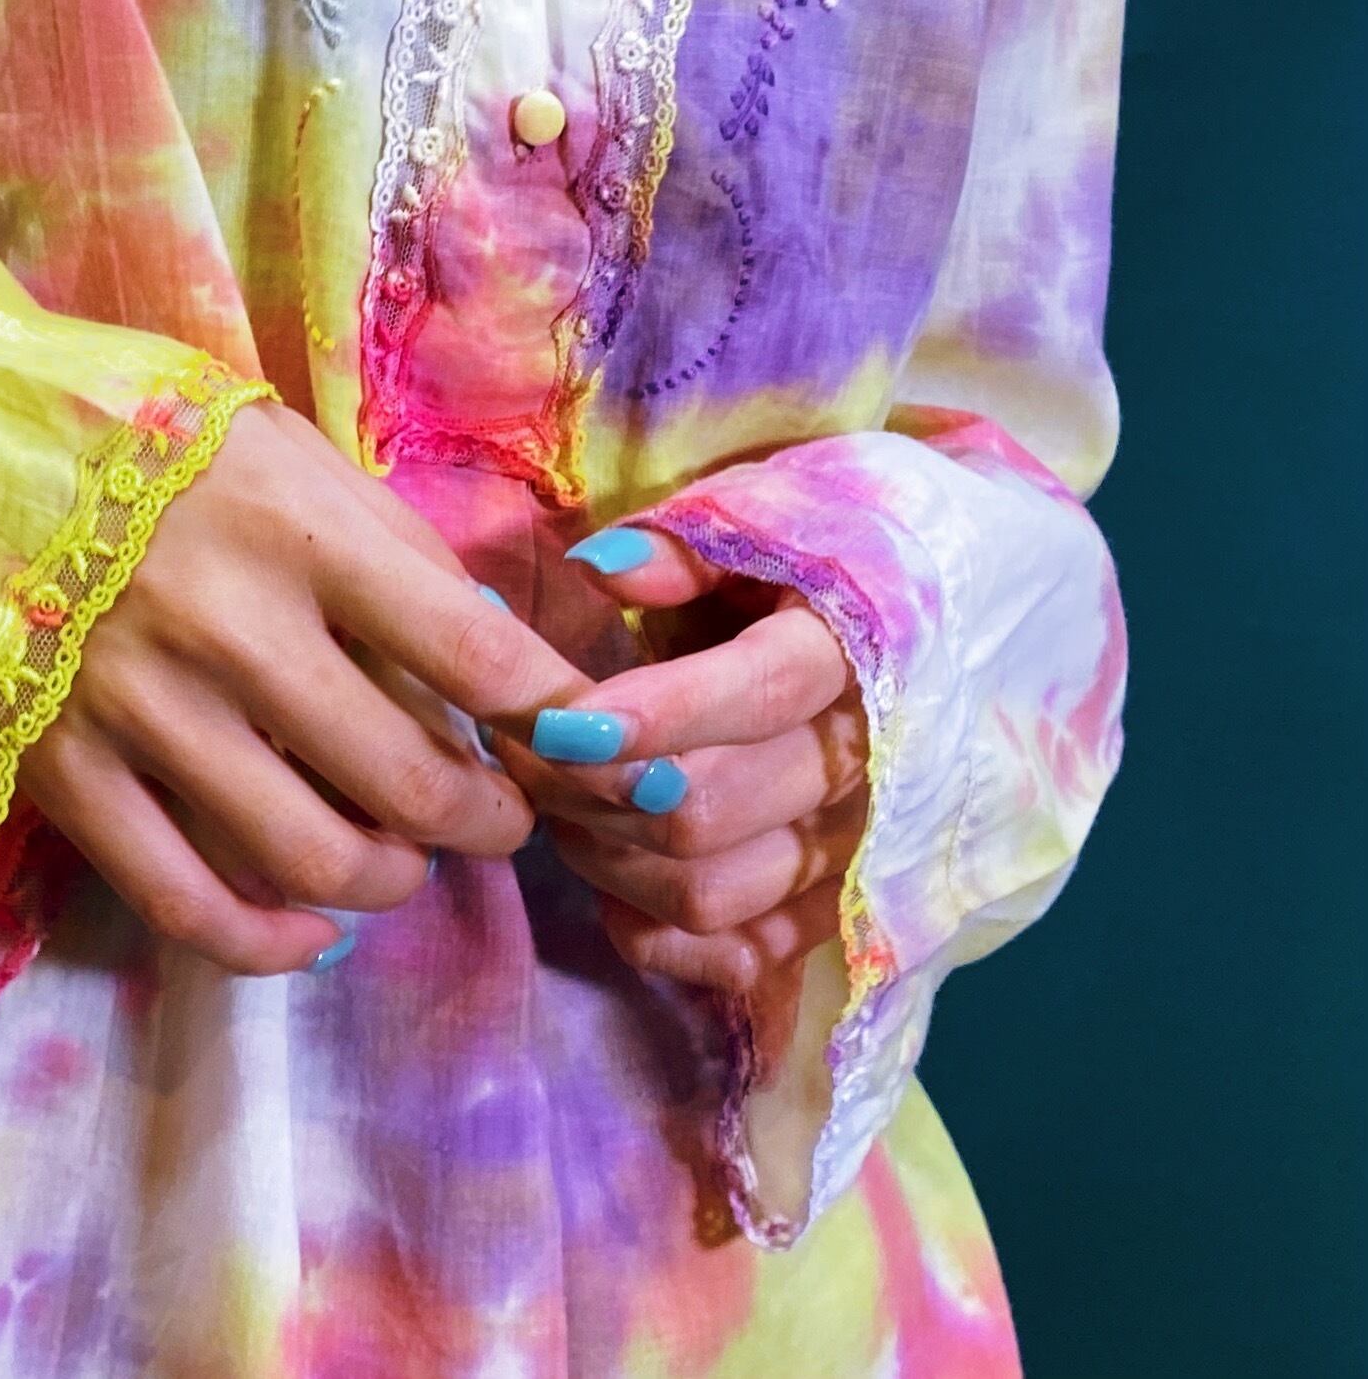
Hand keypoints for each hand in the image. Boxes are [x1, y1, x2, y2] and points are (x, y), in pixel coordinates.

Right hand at [17, 399, 596, 974]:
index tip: (581, 743)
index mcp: (296, 529)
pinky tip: (310, 926)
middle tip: (495, 812)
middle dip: (483, 818)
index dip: (554, 719)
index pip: (473, 655)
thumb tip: (488, 658)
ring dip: (389, 879)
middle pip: (408, 780)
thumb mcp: (282, 446)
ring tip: (402, 856)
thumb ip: (383, 543)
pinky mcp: (66, 776)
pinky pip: (188, 903)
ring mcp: (141, 713)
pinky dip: (270, 941)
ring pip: (312, 858)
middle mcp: (228, 629)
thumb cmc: (144, 443)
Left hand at [485, 526, 868, 1031]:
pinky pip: (742, 955)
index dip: (651, 715)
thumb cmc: (827, 555)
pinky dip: (663, 937)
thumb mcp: (767, 520)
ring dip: (609, 857)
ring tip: (557, 801)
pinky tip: (608, 888)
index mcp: (850, 651)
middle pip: (710, 809)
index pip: (756, 694)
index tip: (556, 722)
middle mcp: (865, 764)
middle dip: (592, 788)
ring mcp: (855, 847)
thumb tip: (599, 569)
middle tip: (524, 746)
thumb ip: (685, 550)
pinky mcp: (838, 905)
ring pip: (710, 891)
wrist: (951, 617)